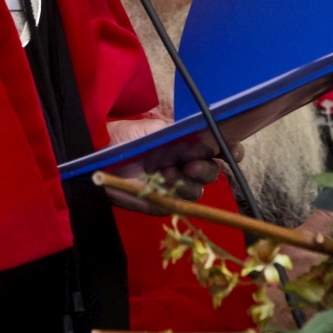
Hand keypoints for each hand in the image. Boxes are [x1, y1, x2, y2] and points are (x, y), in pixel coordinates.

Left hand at [105, 116, 229, 200]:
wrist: (101, 153)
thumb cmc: (128, 137)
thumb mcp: (157, 129)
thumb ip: (183, 133)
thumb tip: (208, 135)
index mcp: (189, 146)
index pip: (219, 151)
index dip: (230, 151)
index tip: (230, 150)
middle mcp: (186, 167)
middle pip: (212, 173)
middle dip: (206, 169)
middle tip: (190, 164)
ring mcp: (175, 186)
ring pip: (198, 191)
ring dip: (189, 182)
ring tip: (167, 171)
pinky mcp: (162, 202)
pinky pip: (179, 203)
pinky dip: (174, 193)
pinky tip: (161, 180)